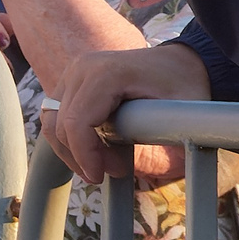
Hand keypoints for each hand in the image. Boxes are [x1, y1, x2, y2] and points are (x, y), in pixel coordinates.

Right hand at [46, 41, 209, 184]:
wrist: (179, 63)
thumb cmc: (185, 85)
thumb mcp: (187, 109)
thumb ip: (173, 133)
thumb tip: (166, 161)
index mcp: (106, 72)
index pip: (76, 122)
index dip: (84, 155)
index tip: (100, 176)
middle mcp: (82, 68)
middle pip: (60, 125)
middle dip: (82, 156)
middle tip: (115, 170)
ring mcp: (73, 72)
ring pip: (51, 122)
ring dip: (71, 150)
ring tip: (105, 162)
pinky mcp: (70, 81)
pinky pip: (55, 115)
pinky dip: (70, 138)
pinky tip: (97, 148)